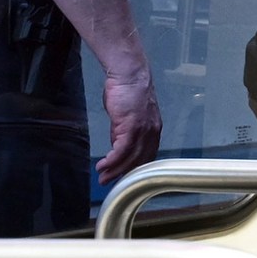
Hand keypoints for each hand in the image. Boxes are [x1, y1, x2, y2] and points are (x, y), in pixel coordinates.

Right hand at [95, 67, 162, 182]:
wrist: (128, 74)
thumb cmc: (126, 92)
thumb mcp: (127, 116)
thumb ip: (123, 131)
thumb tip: (116, 145)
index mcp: (153, 131)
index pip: (146, 156)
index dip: (134, 169)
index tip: (123, 178)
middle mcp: (152, 133)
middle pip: (140, 161)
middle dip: (124, 174)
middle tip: (109, 182)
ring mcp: (143, 130)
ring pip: (131, 158)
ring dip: (115, 170)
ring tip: (103, 177)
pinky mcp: (132, 126)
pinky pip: (122, 150)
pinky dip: (112, 160)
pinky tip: (103, 166)